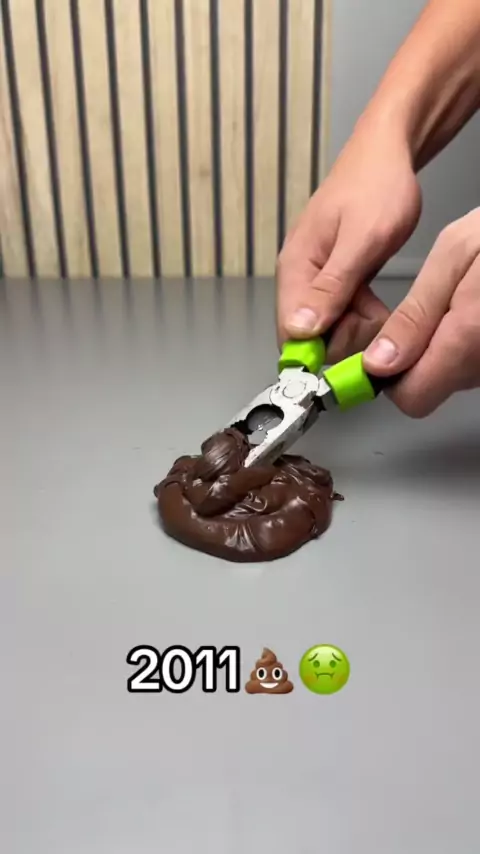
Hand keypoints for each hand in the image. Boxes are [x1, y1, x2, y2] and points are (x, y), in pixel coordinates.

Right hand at [276, 116, 421, 360]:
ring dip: (356, 327)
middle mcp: (298, 278)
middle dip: (344, 337)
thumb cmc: (376, 186)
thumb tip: (300, 328)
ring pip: (328, 330)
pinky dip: (360, 316)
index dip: (317, 351)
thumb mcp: (362, 240)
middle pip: (310, 338)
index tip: (349, 352)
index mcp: (296, 268)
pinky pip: (340, 316)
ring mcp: (315, 280)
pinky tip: (374, 302)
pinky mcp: (331, 281)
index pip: (290, 333)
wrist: (387, 155)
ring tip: (376, 302)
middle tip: (372, 313)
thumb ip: (331, 286)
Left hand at [363, 208, 479, 416]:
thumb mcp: (455, 254)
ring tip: (464, 302)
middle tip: (435, 309)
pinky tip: (476, 311)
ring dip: (446, 347)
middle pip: (433, 388)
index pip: (413, 398)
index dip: (390, 377)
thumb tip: (379, 364)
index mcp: (468, 337)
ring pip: (454, 377)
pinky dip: (468, 343)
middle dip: (419, 356)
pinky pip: (476, 364)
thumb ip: (416, 314)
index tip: (381, 353)